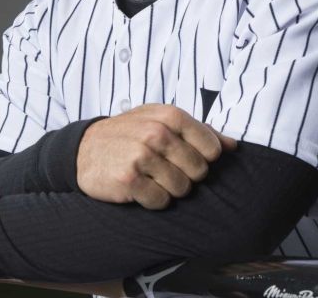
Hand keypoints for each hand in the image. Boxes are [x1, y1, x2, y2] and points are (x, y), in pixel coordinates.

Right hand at [77, 104, 236, 208]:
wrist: (84, 150)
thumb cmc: (130, 135)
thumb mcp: (162, 122)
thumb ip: (199, 132)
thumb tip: (234, 146)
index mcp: (170, 115)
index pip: (213, 149)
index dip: (202, 159)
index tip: (183, 157)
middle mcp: (157, 133)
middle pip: (199, 172)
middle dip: (185, 175)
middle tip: (163, 169)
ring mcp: (141, 155)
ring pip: (182, 189)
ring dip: (168, 189)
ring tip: (150, 177)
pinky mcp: (128, 179)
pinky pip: (160, 201)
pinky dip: (152, 200)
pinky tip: (139, 188)